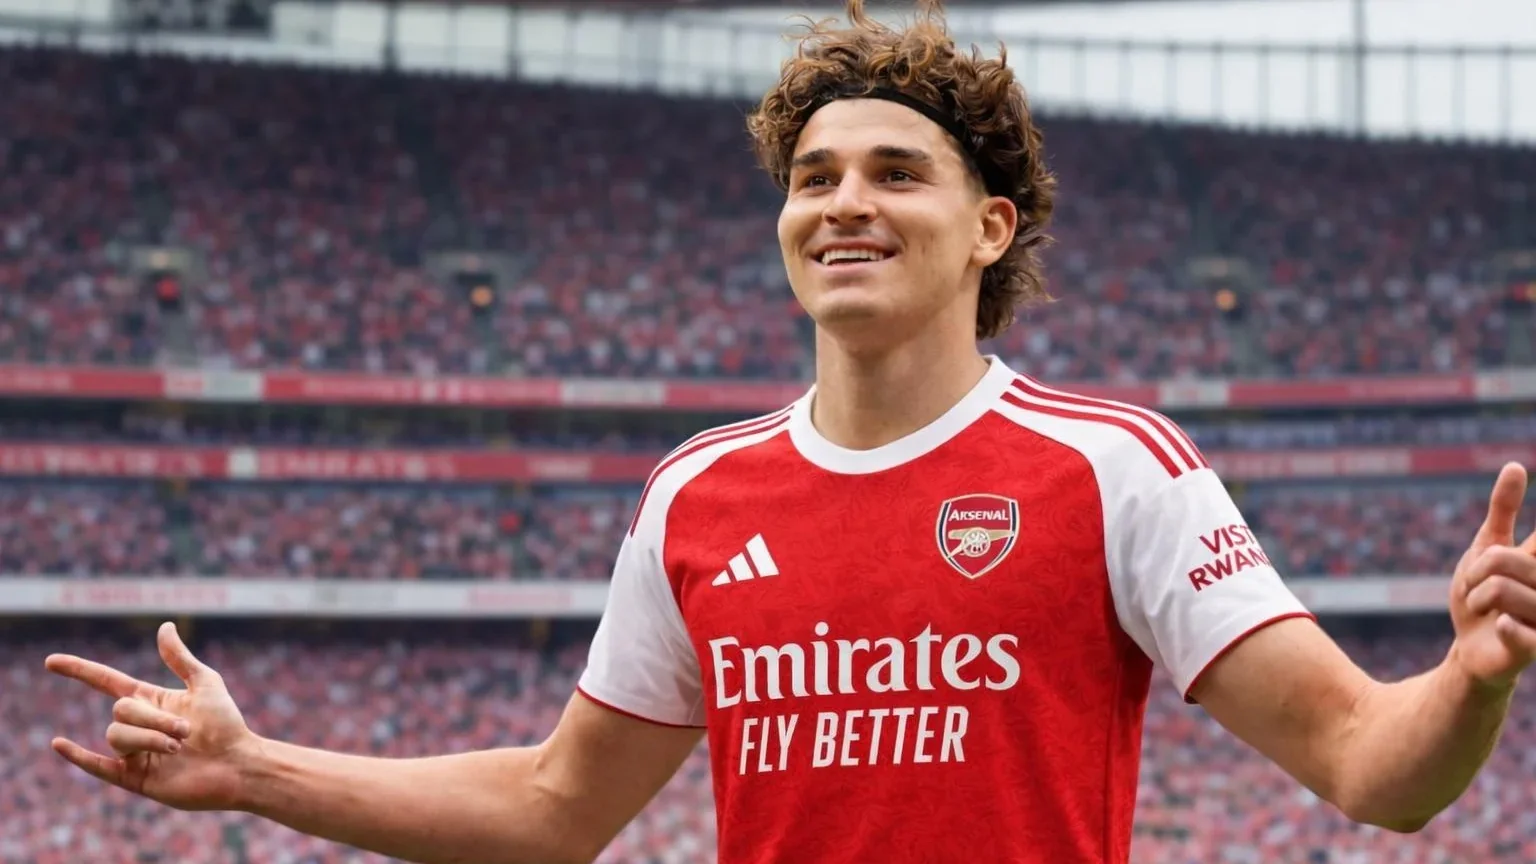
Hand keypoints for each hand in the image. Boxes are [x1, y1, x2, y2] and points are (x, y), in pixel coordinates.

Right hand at [45, 621, 258, 811]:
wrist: (238, 765)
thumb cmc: (227, 725)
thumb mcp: (205, 684)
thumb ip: (180, 659)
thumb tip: (164, 626)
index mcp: (151, 701)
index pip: (106, 681)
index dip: (79, 670)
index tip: (50, 662)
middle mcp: (138, 725)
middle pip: (121, 710)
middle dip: (154, 719)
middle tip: (186, 731)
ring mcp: (134, 752)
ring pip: (117, 735)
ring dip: (149, 738)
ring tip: (179, 747)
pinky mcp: (134, 777)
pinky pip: (98, 766)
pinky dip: (78, 756)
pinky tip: (59, 744)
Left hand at [1448, 462, 1535, 690]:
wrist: (1471, 648)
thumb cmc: (1482, 595)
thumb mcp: (1486, 546)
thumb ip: (1503, 509)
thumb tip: (1516, 465)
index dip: (1532, 546)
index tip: (1508, 559)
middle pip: (1500, 560)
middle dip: (1474, 573)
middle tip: (1477, 590)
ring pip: (1499, 589)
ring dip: (1476, 599)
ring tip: (1487, 612)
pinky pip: (1513, 626)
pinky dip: (1500, 624)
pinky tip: (1501, 627)